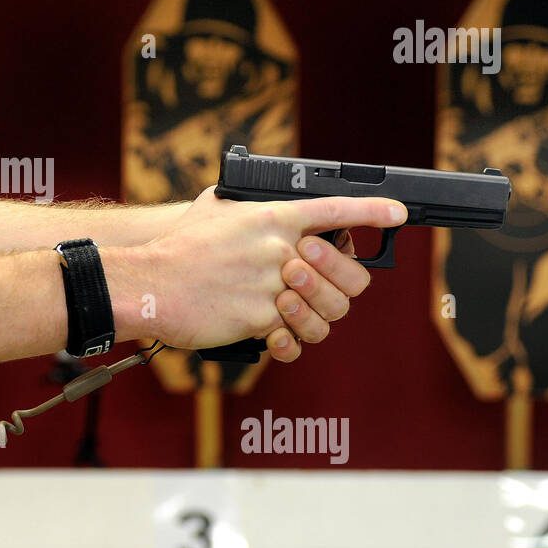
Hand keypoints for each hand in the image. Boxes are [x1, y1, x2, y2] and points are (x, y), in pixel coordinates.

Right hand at [132, 189, 405, 360]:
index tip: (398, 215)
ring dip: (314, 317)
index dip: (373, 212)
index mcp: (273, 217)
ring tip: (290, 313)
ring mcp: (275, 285)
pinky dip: (287, 342)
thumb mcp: (213, 209)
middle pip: (349, 275)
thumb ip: (247, 208)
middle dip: (343, 286)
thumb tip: (257, 206)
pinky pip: (295, 338)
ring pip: (328, 312)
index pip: (336, 209)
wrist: (149, 283)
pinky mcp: (262, 319)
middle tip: (320, 289)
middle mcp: (282, 249)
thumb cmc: (176, 247)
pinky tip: (275, 337)